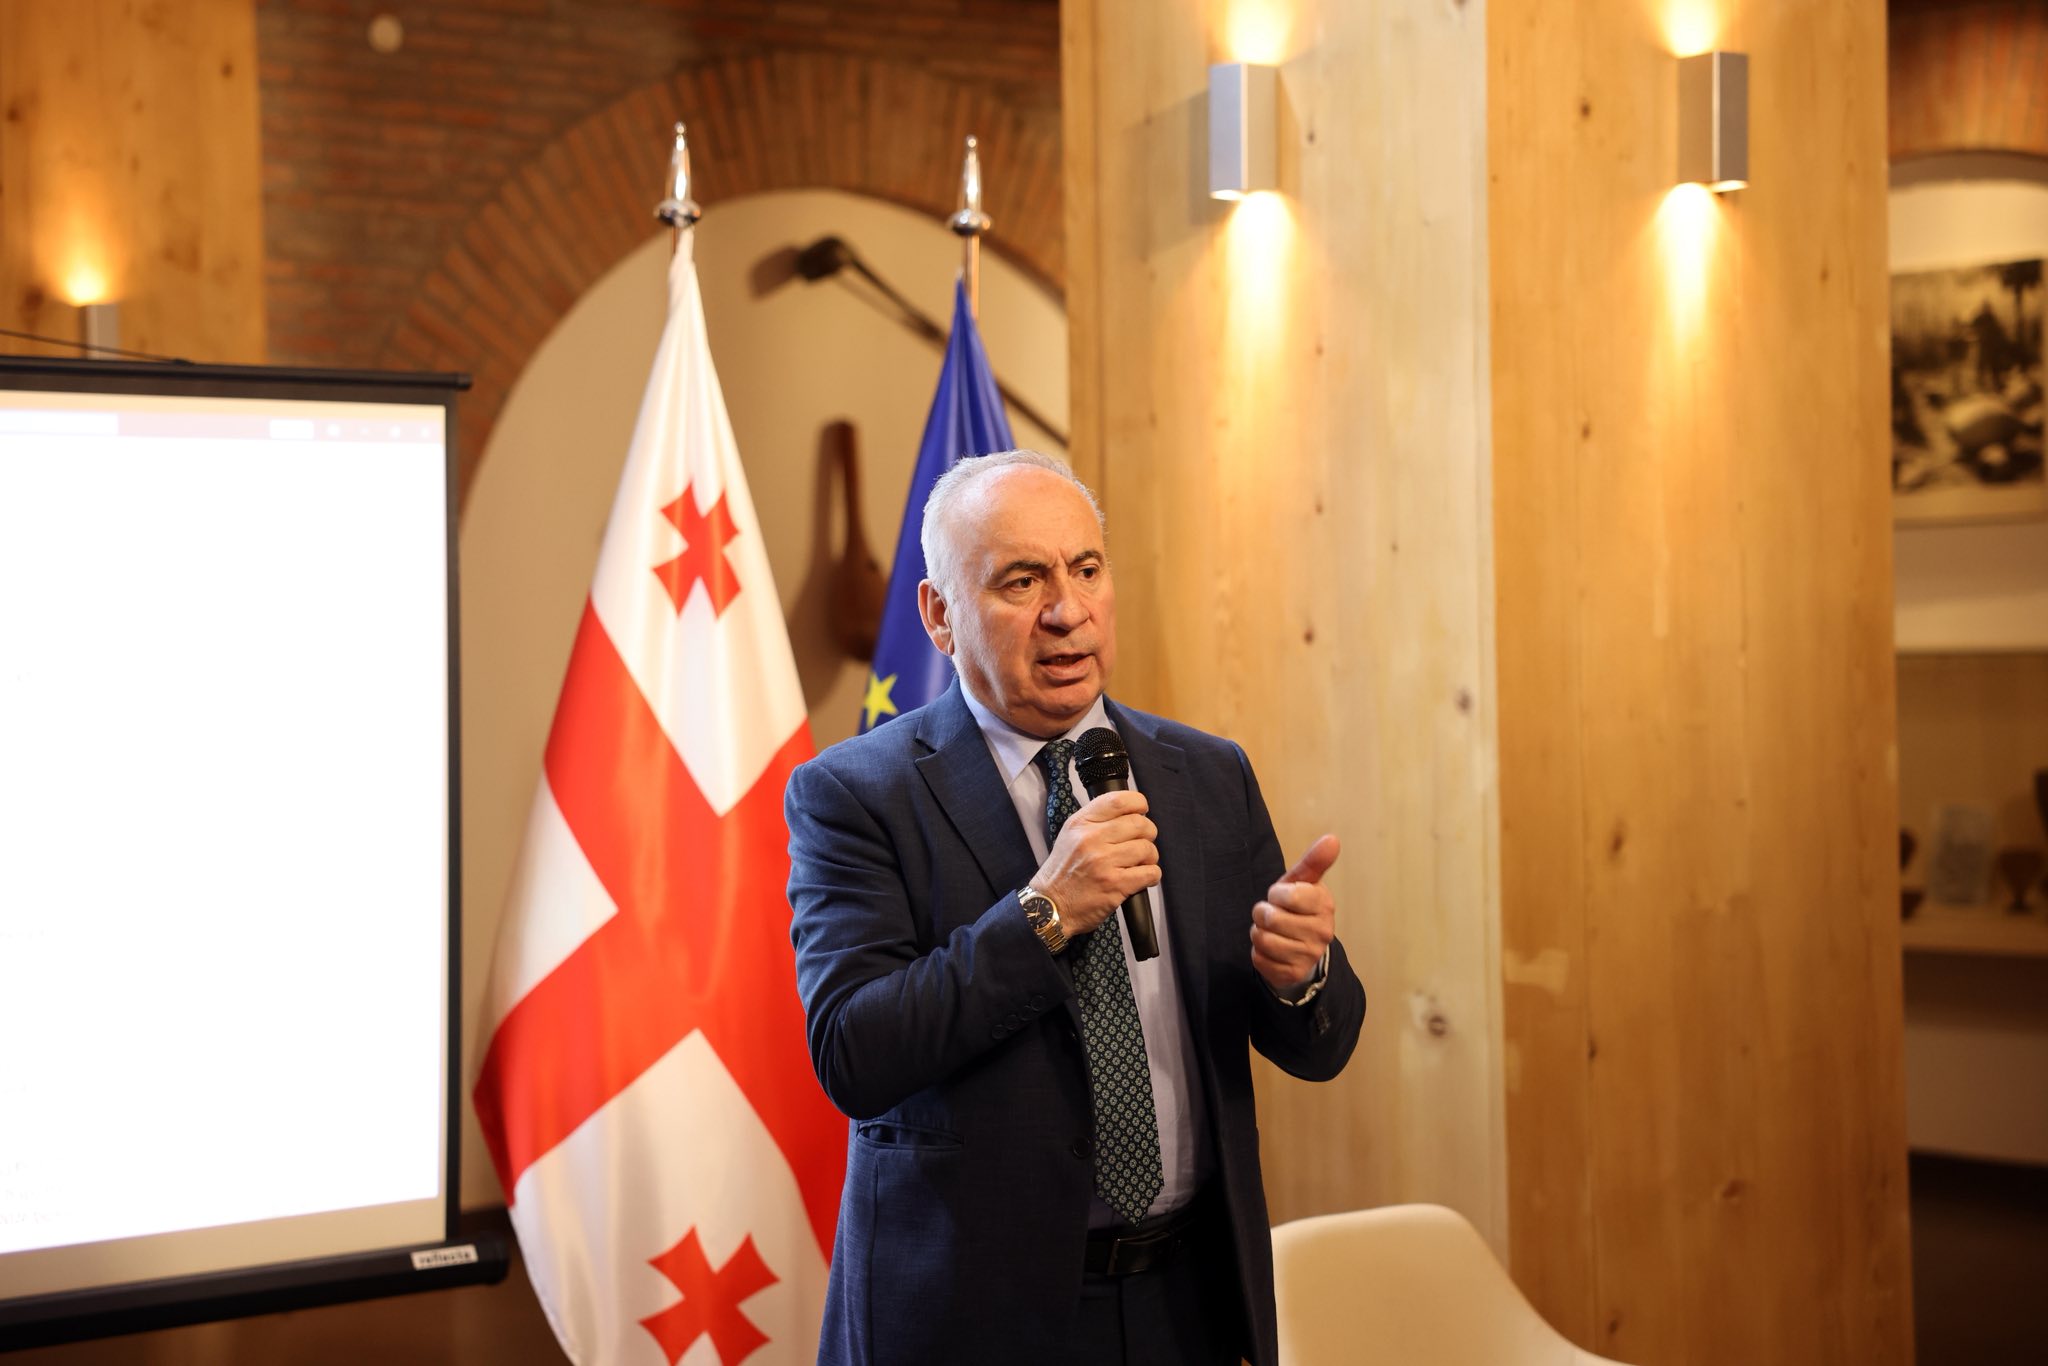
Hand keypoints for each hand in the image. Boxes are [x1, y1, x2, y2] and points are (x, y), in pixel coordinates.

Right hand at [1031, 791, 1158, 935]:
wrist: (1050, 907)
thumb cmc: (1062, 874)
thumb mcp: (1070, 836)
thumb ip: (1095, 821)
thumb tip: (1129, 813)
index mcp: (1081, 824)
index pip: (1119, 800)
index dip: (1138, 804)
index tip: (1142, 812)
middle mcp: (1092, 839)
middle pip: (1140, 824)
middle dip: (1148, 834)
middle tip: (1141, 844)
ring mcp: (1104, 862)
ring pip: (1147, 849)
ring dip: (1149, 858)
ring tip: (1139, 864)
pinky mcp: (1115, 884)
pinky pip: (1150, 872)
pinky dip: (1151, 876)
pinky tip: (1141, 878)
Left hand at [1251, 835, 1338, 992]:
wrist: (1300, 947)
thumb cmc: (1297, 907)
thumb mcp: (1303, 882)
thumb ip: (1314, 861)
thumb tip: (1332, 839)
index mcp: (1325, 905)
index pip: (1288, 895)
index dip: (1277, 893)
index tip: (1283, 896)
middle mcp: (1322, 933)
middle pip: (1270, 918)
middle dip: (1264, 913)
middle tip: (1274, 915)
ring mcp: (1308, 956)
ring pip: (1262, 939)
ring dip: (1259, 932)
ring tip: (1272, 931)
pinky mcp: (1292, 974)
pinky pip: (1258, 959)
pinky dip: (1258, 953)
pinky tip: (1272, 950)